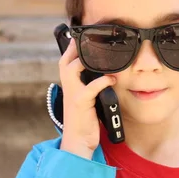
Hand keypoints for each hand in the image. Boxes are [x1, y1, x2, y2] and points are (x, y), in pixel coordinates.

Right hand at [58, 39, 116, 159]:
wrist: (78, 142)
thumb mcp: (87, 98)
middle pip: (66, 59)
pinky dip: (102, 81)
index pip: (68, 58)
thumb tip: (106, 71)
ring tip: (103, 56)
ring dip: (87, 60)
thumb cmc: (85, 119)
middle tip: (92, 38)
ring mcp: (72, 93)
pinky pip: (91, 87)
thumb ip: (91, 84)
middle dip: (77, 47)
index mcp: (69, 83)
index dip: (76, 46)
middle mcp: (67, 86)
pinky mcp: (80, 103)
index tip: (88, 35)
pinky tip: (112, 80)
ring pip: (73, 68)